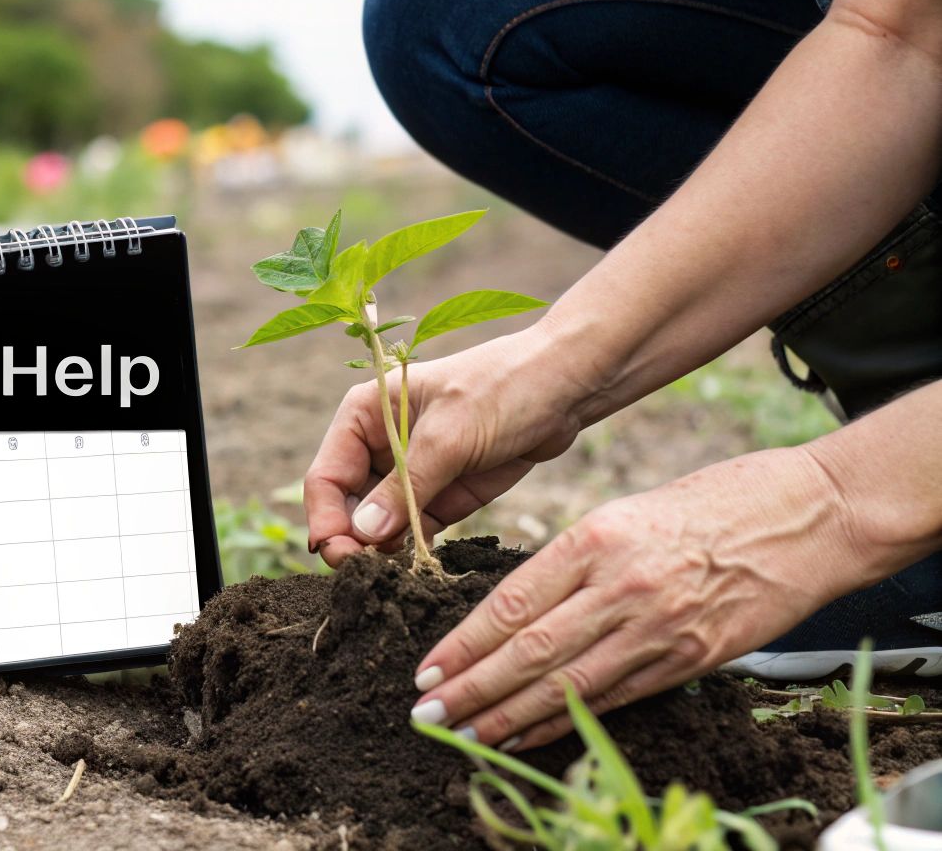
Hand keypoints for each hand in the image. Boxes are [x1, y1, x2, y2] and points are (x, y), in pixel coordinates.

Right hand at [306, 325, 588, 564]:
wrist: (566, 386)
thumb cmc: (503, 388)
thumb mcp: (450, 436)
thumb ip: (405, 486)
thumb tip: (364, 533)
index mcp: (364, 415)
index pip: (327, 475)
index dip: (326, 518)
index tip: (336, 554)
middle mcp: (379, 445)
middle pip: (347, 504)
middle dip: (351, 541)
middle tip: (362, 576)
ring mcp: (410, 472)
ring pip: (378, 523)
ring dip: (380, 552)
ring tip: (388, 579)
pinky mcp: (442, 495)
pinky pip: (413, 530)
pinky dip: (411, 551)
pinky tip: (414, 570)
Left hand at [409, 446, 856, 750]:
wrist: (808, 516)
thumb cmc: (710, 502)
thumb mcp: (624, 513)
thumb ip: (571, 559)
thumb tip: (514, 610)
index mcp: (594, 539)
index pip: (511, 604)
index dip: (464, 643)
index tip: (428, 668)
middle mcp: (621, 587)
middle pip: (529, 650)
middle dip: (472, 688)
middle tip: (427, 712)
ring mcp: (658, 628)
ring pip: (567, 684)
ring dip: (509, 715)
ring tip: (466, 733)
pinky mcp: (692, 658)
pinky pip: (615, 697)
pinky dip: (566, 721)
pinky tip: (530, 733)